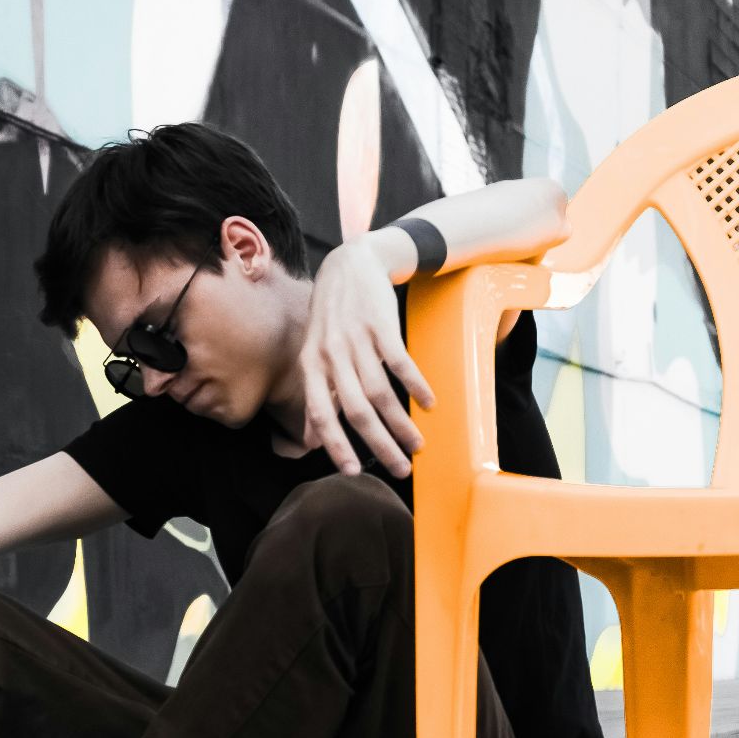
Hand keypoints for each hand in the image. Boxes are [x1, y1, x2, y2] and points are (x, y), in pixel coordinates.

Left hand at [299, 240, 435, 476]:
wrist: (350, 264)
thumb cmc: (332, 317)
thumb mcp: (314, 353)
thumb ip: (315, 396)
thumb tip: (309, 441)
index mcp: (312, 366)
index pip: (321, 413)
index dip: (336, 445)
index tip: (353, 473)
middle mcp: (331, 354)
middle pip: (357, 410)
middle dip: (380, 445)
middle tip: (401, 469)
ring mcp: (356, 338)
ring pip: (381, 392)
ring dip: (402, 423)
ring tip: (418, 444)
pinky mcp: (380, 324)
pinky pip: (400, 363)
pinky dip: (416, 386)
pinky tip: (429, 404)